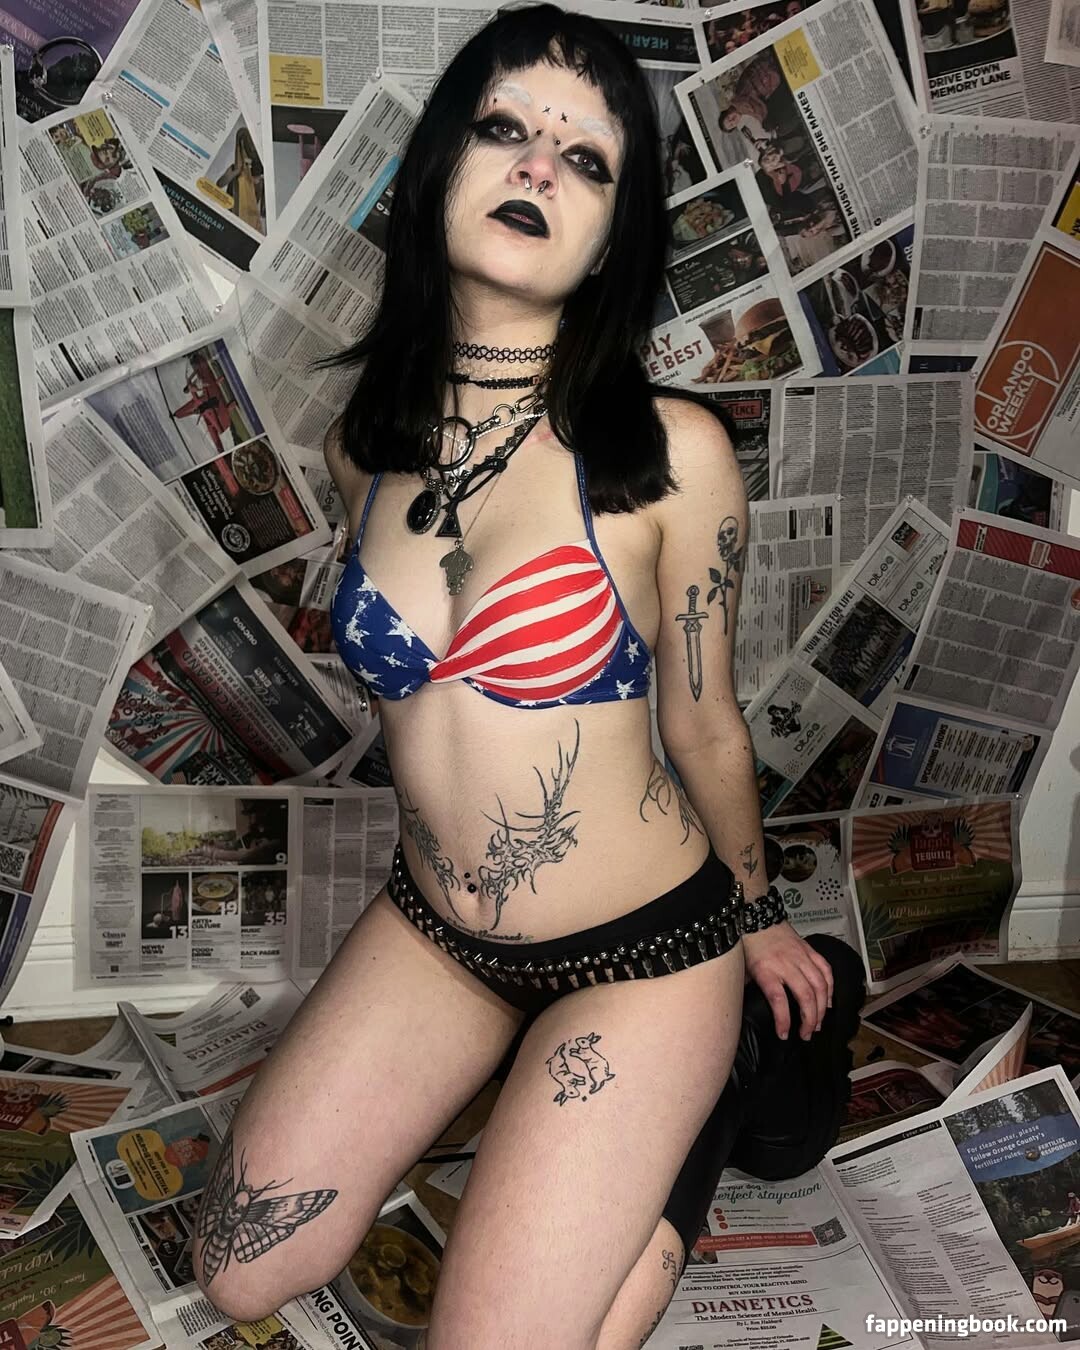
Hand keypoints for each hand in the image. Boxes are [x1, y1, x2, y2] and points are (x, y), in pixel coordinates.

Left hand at [742, 922, 833, 1041]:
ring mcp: (801, 957)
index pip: (778, 1000)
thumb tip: (753, 1008)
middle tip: (806, 1034)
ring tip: (818, 1023)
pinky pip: (826, 971)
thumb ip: (752, 989)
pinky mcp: (809, 951)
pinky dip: (830, 988)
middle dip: (809, 1019)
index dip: (783, 1020)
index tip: (784, 1034)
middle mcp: (786, 964)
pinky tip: (829, 1002)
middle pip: (805, 995)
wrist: (758, 917)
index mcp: (766, 969)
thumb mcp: (744, 969)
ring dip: (822, 1008)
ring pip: (820, 986)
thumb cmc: (750, 944)